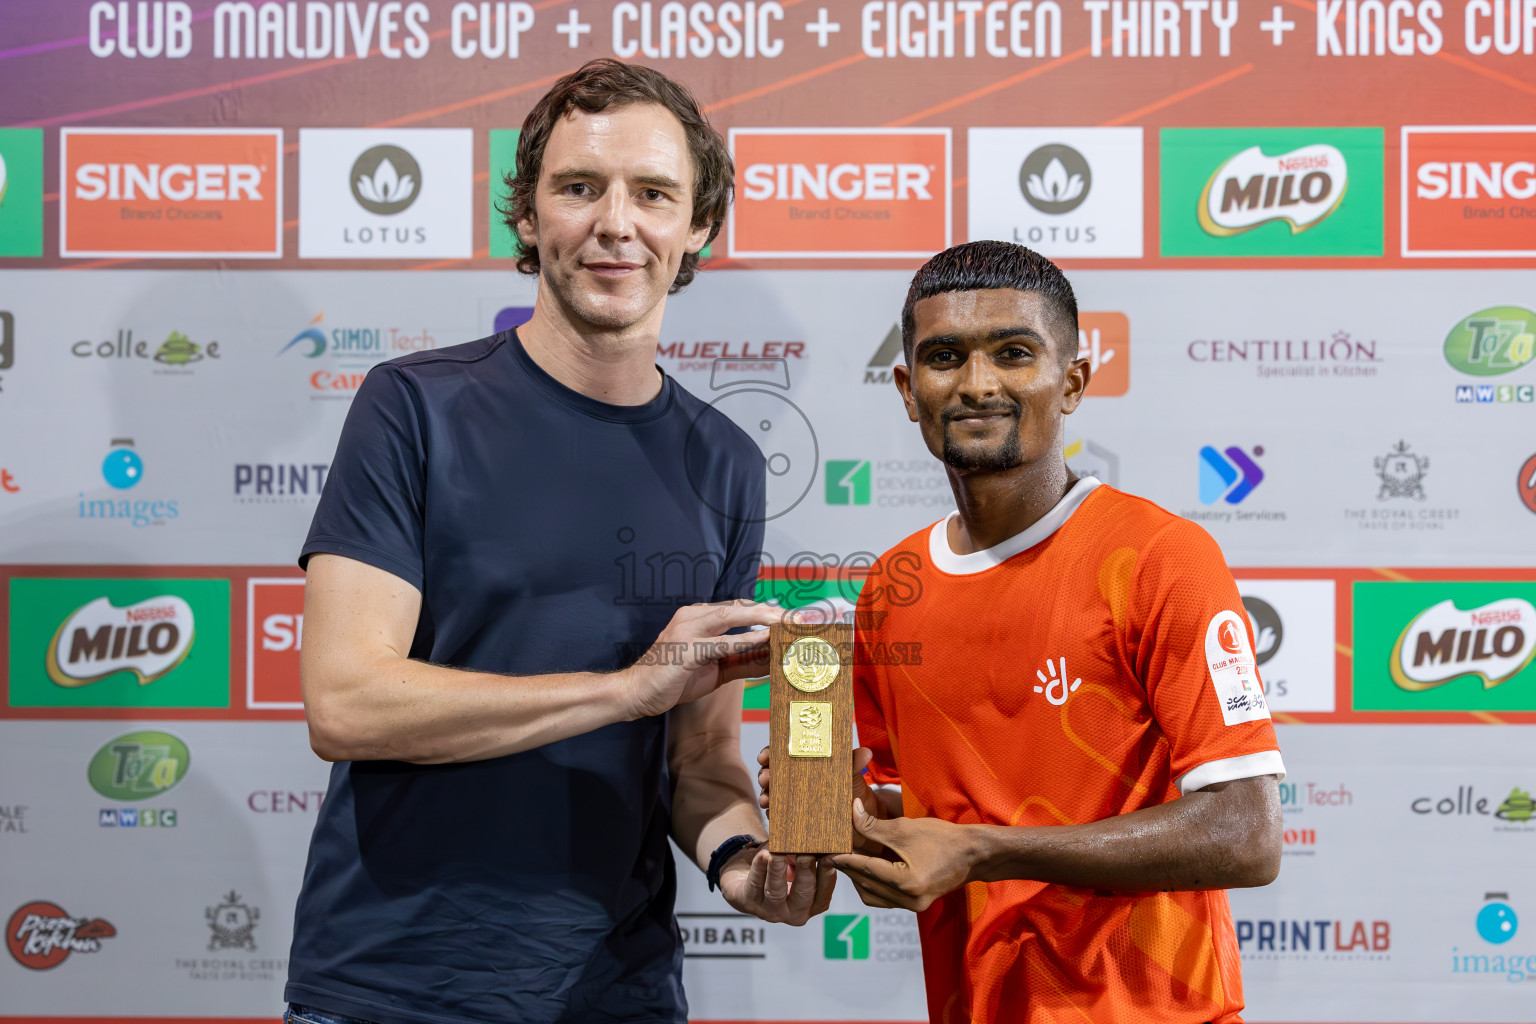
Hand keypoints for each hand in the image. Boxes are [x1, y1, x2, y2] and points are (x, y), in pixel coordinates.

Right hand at [621, 600, 780, 718]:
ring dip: (762, 618)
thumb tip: (773, 661)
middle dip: (771, 611)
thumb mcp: (715, 670)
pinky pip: (719, 643)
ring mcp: (687, 630)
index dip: (767, 611)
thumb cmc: (673, 678)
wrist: (637, 693)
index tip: (792, 617)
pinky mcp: (684, 650)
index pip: (739, 609)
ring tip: (787, 622)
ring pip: (731, 617)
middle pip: (739, 607)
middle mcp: (693, 617)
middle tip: (798, 617)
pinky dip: (743, 640)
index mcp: (699, 618)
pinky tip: (763, 639)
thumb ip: (742, 662)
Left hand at [718, 845, 836, 924]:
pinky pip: (754, 884)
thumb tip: (815, 837)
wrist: (745, 874)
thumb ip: (806, 852)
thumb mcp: (795, 859)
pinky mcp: (747, 902)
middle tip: (806, 855)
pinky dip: (759, 868)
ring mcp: (769, 911)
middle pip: (802, 895)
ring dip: (777, 871)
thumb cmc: (778, 866)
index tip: (828, 855)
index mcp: (811, 905)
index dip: (827, 875)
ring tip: (778, 853)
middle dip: (805, 873)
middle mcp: (792, 913)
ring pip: (775, 892)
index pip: (823, 894)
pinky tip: (763, 855)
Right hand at [756, 745, 892, 855]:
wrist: (860, 816)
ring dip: (765, 796)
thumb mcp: (852, 774)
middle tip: (766, 778)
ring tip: (766, 800)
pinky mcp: (794, 818)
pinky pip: (779, 816)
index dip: (769, 752)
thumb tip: (867, 752)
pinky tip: (772, 816)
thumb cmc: (852, 788)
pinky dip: (773, 815)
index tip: (765, 756)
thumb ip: (854, 763)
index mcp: (803, 763)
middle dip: (765, 775)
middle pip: (771, 773)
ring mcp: (792, 799)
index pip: (781, 753)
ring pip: (771, 794)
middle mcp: (793, 779)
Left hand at [827, 799, 977, 912]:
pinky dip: (873, 884)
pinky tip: (868, 867)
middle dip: (849, 869)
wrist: (974, 855)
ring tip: (849, 859)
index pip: (866, 870)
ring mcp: (913, 906)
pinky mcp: (916, 904)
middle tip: (833, 854)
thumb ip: (873, 825)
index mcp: (906, 883)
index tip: (825, 852)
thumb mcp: (905, 828)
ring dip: (860, 879)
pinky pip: (885, 898)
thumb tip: (850, 811)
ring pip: (873, 896)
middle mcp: (908, 901)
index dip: (844, 860)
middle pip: (867, 886)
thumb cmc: (943, 838)